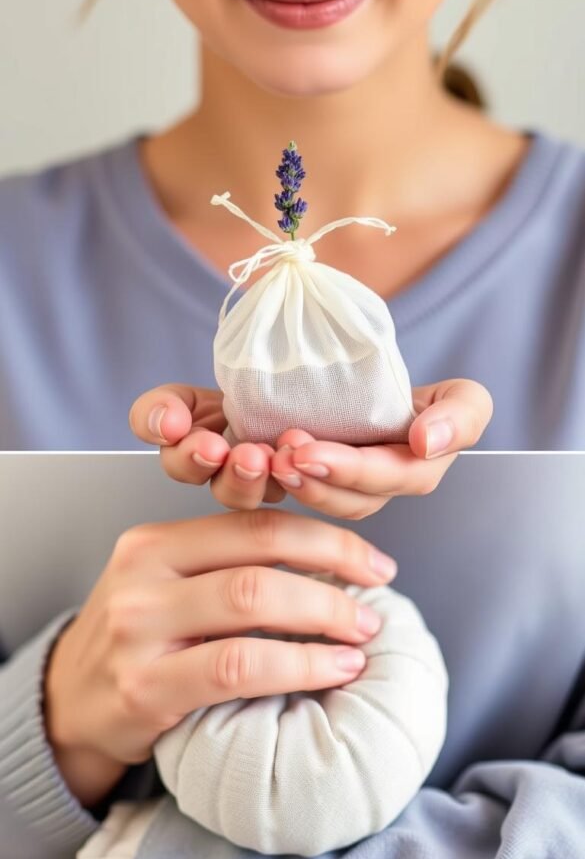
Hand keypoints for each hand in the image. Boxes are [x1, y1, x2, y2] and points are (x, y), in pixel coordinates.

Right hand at [44, 510, 396, 806]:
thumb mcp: (166, 587)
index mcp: (153, 542)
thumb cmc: (137, 645)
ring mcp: (140, 630)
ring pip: (252, 602)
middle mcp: (142, 576)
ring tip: (361, 638)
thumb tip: (331, 565)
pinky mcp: (145, 687)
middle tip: (375, 599)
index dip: (326, 538)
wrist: (69, 706)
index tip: (372, 562)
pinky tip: (332, 669)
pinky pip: (239, 666)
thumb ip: (227, 568)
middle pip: (260, 556)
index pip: (255, 523)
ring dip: (324, 617)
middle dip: (335, 573)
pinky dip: (299, 664)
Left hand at [129, 379, 492, 518]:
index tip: (315, 453)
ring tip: (233, 449)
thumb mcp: (455, 399)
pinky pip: (180, 445)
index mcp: (365, 484)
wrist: (334, 356)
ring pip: (234, 493)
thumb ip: (461, 417)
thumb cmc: (399, 390)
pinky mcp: (213, 438)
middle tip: (281, 452)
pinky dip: (166, 426)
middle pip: (297, 502)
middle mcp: (308, 484)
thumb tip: (426, 442)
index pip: (359, 496)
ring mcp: (258, 465)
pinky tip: (169, 417)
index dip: (339, 477)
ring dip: (230, 477)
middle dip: (286, 481)